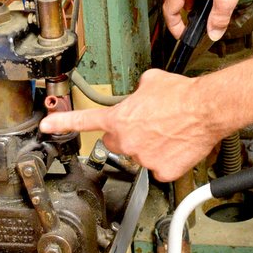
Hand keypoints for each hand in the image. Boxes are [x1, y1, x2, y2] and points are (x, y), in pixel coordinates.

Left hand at [39, 70, 219, 181]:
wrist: (206, 109)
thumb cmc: (182, 94)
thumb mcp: (151, 81)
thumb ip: (137, 92)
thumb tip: (139, 94)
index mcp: (120, 118)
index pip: (84, 121)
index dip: (62, 123)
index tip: (46, 126)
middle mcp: (127, 140)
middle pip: (117, 141)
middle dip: (128, 135)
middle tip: (148, 125)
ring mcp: (143, 158)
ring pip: (140, 154)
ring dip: (150, 146)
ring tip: (169, 131)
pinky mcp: (161, 171)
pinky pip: (159, 167)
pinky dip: (167, 159)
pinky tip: (176, 146)